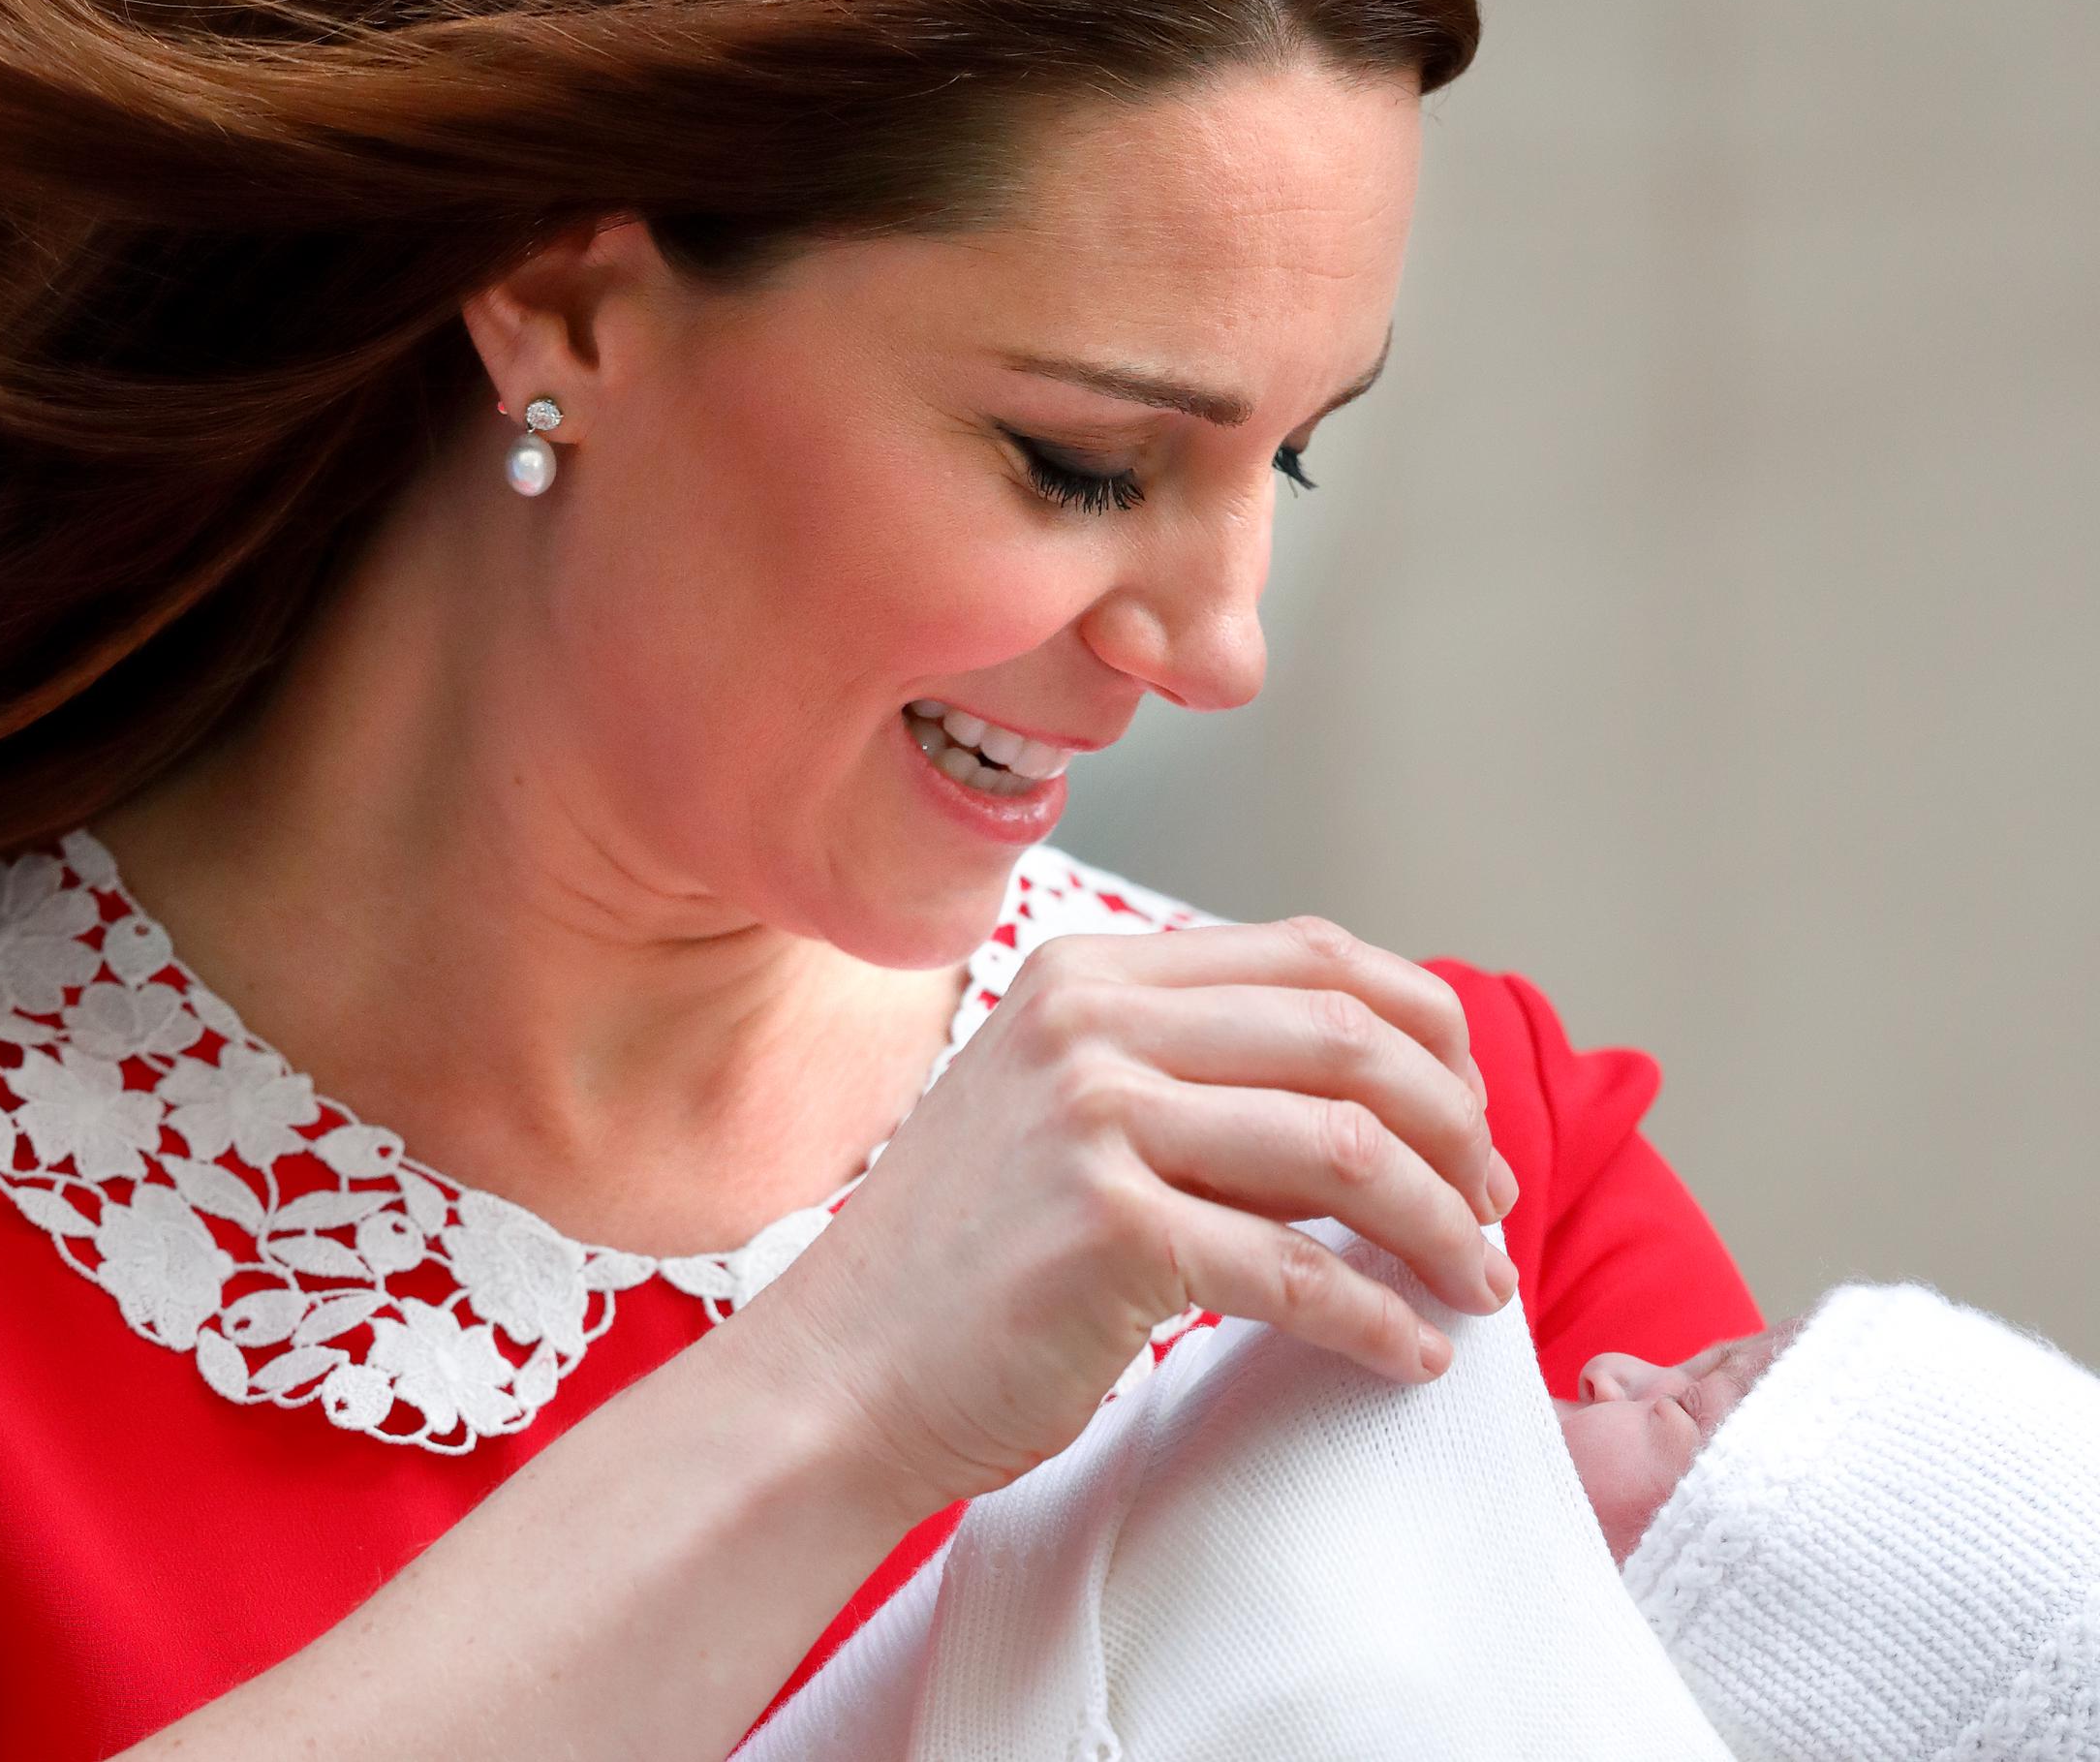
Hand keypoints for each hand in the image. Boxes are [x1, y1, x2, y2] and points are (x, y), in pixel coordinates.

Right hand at [742, 916, 1520, 1519]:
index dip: (1427, 1029)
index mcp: (1090, 974)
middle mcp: (1091, 1022)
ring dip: (1443, 1226)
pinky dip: (1380, 1319)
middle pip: (1352, 1036)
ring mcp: (1092, 1118)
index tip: (1469, 1117)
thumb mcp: (1063, 1114)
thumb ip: (1193, 1078)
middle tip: (1494, 1208)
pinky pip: (1297, 1270)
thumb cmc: (963, 1263)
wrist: (837, 1376)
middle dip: (1460, 1126)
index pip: (1313, 955)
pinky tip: (1410, 1354)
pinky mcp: (1106, 1230)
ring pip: (1346, 1148)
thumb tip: (1381, 1103)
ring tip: (1478, 1285)